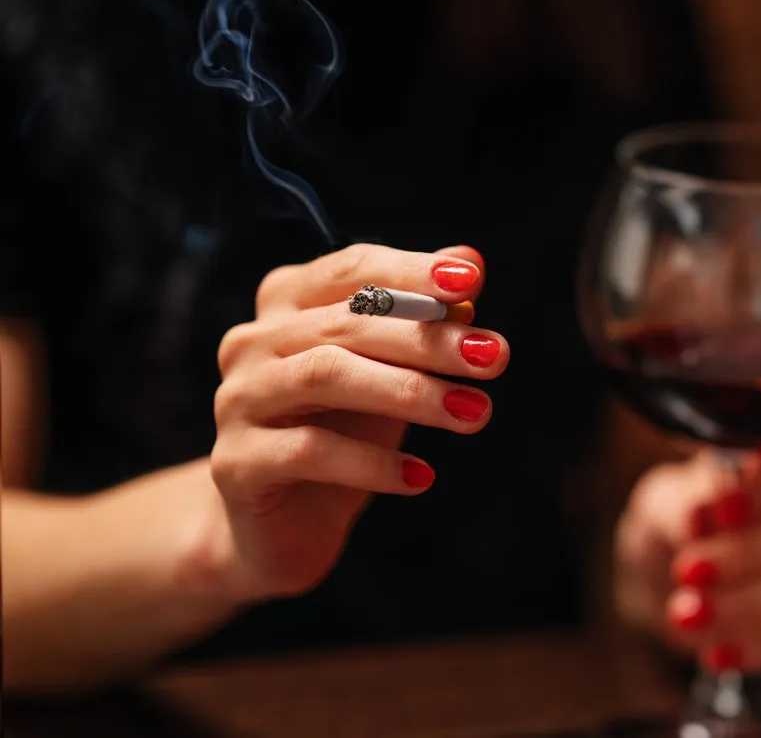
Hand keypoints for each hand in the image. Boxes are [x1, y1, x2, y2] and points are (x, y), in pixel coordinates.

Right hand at [201, 243, 508, 601]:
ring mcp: (238, 399)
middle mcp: (252, 341)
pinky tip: (421, 476)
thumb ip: (425, 318)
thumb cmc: (345, 431)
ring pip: (327, 375)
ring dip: (410, 392)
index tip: (472, 279)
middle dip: (429, 338)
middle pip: (347, 322)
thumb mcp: (394, 371)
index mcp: (287, 302)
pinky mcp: (237, 462)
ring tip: (476, 413)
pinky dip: (374, 463)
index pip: (352, 269)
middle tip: (495, 356)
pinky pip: (311, 451)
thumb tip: (471, 262)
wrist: (284, 524)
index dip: (412, 272)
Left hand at [614, 438, 760, 673]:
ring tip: (686, 613)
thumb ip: (680, 505)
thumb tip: (701, 514)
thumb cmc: (671, 525)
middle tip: (688, 570)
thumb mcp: (660, 505)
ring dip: (745, 601)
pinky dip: (757, 646)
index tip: (724, 509)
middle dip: (746, 550)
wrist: (663, 580)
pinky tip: (715, 652)